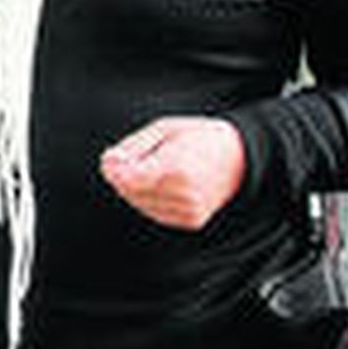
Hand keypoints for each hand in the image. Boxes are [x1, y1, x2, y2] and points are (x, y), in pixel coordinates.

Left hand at [100, 116, 244, 230]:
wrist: (238, 157)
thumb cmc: (199, 137)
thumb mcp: (164, 128)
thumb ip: (133, 146)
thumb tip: (109, 162)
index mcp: (176, 168)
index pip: (127, 178)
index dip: (113, 168)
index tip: (112, 155)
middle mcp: (183, 194)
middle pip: (130, 192)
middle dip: (122, 176)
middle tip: (129, 157)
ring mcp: (189, 210)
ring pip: (140, 204)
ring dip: (135, 187)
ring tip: (151, 166)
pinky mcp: (191, 221)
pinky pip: (154, 212)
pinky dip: (149, 198)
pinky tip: (160, 182)